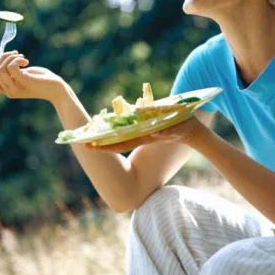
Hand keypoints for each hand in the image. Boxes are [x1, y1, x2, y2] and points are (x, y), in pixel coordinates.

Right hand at [0, 50, 65, 101]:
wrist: (58, 89)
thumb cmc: (42, 80)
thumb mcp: (25, 75)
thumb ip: (12, 71)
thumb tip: (0, 58)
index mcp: (8, 90)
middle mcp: (10, 91)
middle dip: (2, 57)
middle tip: (16, 53)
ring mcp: (16, 88)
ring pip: (0, 69)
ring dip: (9, 57)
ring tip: (22, 56)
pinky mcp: (25, 81)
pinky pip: (11, 67)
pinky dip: (17, 59)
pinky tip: (26, 60)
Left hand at [84, 115, 207, 153]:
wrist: (192, 131)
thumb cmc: (184, 127)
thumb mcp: (175, 128)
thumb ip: (166, 132)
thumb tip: (153, 133)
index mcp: (146, 137)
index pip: (122, 143)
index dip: (106, 146)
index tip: (90, 146)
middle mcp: (141, 136)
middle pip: (117, 142)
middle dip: (101, 143)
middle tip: (82, 143)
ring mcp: (144, 133)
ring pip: (122, 136)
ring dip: (107, 136)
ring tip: (91, 134)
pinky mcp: (148, 128)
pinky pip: (130, 130)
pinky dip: (118, 131)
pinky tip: (109, 128)